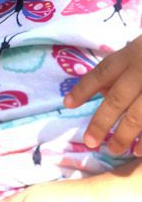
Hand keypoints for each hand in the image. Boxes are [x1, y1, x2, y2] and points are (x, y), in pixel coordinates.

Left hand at [64, 36, 141, 154]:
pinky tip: (140, 152)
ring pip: (139, 115)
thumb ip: (119, 69)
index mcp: (130, 54)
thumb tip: (99, 92)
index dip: (83, 89)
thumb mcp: (137, 49)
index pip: (102, 73)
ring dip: (125, 135)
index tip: (67, 104)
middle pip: (118, 99)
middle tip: (90, 142)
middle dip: (101, 122)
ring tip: (114, 150)